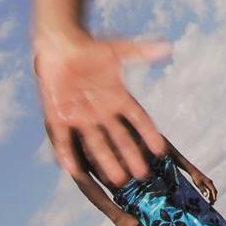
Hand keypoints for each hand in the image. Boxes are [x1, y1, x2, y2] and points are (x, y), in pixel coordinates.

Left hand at [36, 37, 169, 184]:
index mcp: (118, 98)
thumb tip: (166, 46)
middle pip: (119, 137)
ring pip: (95, 143)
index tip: (160, 150)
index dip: (148, 134)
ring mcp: (80, 117)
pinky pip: (63, 139)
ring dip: (105, 161)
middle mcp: (102, 112)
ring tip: (117, 178)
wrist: (61, 47)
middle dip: (130, 155)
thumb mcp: (118, 50)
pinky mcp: (59, 117)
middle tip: (141, 174)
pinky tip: (72, 169)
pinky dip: (66, 152)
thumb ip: (140, 52)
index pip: (138, 119)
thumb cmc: (91, 49)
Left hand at [190, 170, 216, 203]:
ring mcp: (209, 182)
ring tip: (210, 202)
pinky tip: (208, 197)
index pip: (213, 191)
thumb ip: (202, 190)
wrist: (194, 172)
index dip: (214, 197)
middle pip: (214, 191)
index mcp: (209, 183)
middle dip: (214, 197)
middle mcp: (210, 183)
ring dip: (212, 196)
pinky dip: (210, 194)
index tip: (213, 202)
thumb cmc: (196, 178)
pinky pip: (210, 189)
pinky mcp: (207, 183)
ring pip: (213, 190)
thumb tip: (206, 196)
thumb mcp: (199, 184)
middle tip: (212, 204)